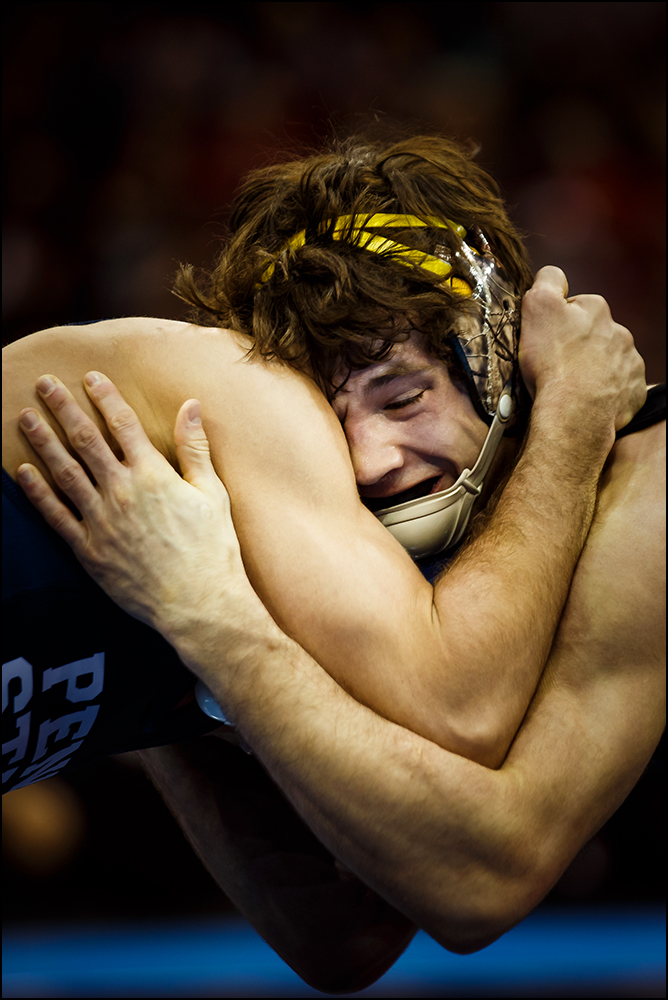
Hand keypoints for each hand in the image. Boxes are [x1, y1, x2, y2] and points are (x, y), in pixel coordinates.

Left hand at [17, 373, 257, 642]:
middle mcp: (122, 492)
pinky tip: (24, 473)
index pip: (123, 424)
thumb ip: (195, 448)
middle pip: (86, 440)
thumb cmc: (212, 549)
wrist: (199, 603)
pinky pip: (56, 517)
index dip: (105, 397)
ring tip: (25, 419)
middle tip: (44, 385)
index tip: (90, 377)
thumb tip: (190, 406)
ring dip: (43, 442)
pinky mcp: (89, 550)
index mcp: (153, 475)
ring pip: (64, 472)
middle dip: (63, 408)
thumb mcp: (213, 493)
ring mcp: (101, 521)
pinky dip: (38, 493)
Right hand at [519, 266, 645, 435]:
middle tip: (556, 365)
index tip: (546, 339)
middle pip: (594, 334)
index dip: (557, 321)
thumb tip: (554, 275)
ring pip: (608, 361)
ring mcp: (629, 363)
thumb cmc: (553, 363)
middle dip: (578, 345)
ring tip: (571, 385)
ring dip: (592, 369)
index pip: (575, 305)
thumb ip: (548, 281)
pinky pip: (619, 388)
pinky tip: (586, 399)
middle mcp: (619, 332)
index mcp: (597, 309)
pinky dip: (604, 392)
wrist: (574, 412)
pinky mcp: (632, 391)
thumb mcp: (537, 307)